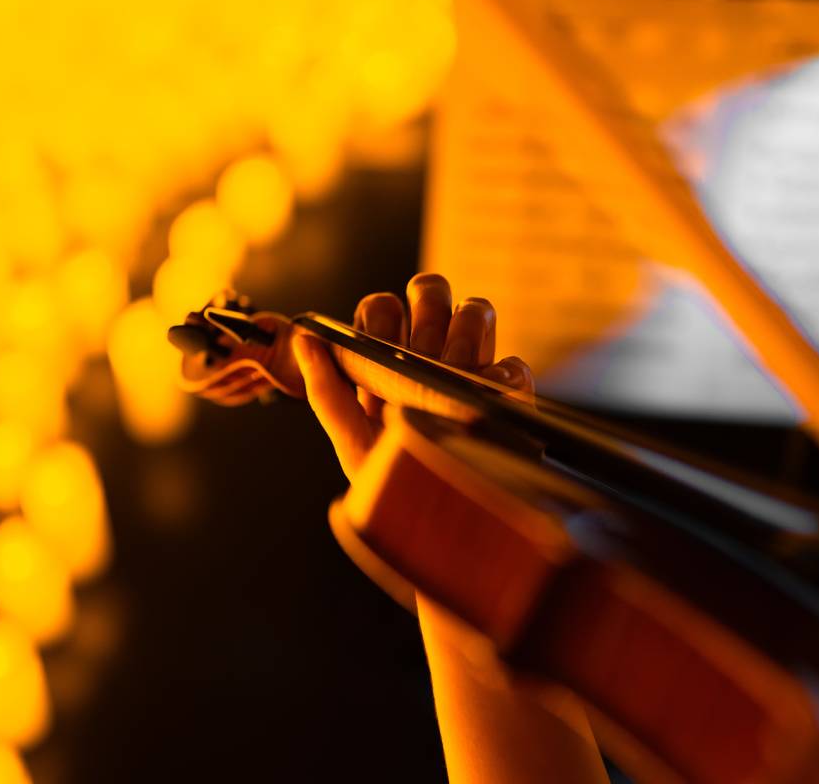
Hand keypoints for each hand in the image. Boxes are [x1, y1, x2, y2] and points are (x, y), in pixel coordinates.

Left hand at [293, 273, 533, 479]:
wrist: (441, 526)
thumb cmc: (392, 483)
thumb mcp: (351, 441)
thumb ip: (325, 390)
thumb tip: (305, 339)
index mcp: (389, 361)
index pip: (384, 306)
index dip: (382, 314)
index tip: (381, 344)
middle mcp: (431, 355)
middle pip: (433, 291)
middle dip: (429, 308)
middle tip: (422, 349)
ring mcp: (472, 370)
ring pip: (476, 310)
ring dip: (465, 336)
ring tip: (452, 375)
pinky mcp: (509, 395)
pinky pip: (513, 363)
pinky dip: (501, 376)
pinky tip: (484, 396)